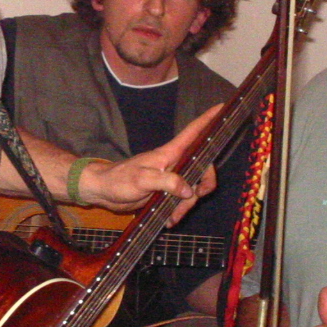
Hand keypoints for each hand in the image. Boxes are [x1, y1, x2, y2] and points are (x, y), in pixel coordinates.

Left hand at [78, 104, 219, 225]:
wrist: (104, 192)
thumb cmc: (119, 179)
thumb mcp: (142, 179)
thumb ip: (167, 181)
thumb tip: (189, 190)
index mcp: (170, 153)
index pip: (193, 132)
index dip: (208, 120)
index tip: (223, 107)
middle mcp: (174, 163)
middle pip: (202, 167)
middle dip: (204, 185)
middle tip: (196, 198)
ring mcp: (171, 178)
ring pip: (192, 189)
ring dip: (186, 205)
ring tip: (173, 218)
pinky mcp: (166, 192)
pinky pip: (181, 201)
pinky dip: (178, 211)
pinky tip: (169, 220)